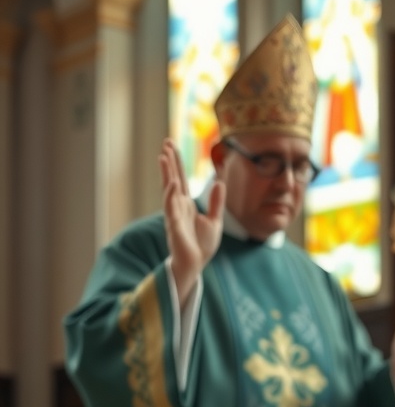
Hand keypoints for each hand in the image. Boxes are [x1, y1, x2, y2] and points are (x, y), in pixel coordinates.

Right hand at [159, 138, 224, 306]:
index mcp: (186, 204)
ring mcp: (174, 214)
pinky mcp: (174, 226)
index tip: (171, 145)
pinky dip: (171, 195)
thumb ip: (216, 203)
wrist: (196, 265)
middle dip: (170, 161)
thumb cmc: (201, 245)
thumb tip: (220, 183)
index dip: (177, 162)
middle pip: (173, 178)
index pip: (181, 178)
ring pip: (169, 189)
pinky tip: (172, 183)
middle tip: (166, 141)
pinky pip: (171, 208)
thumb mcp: (215, 221)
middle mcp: (178, 206)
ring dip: (166, 173)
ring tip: (163, 156)